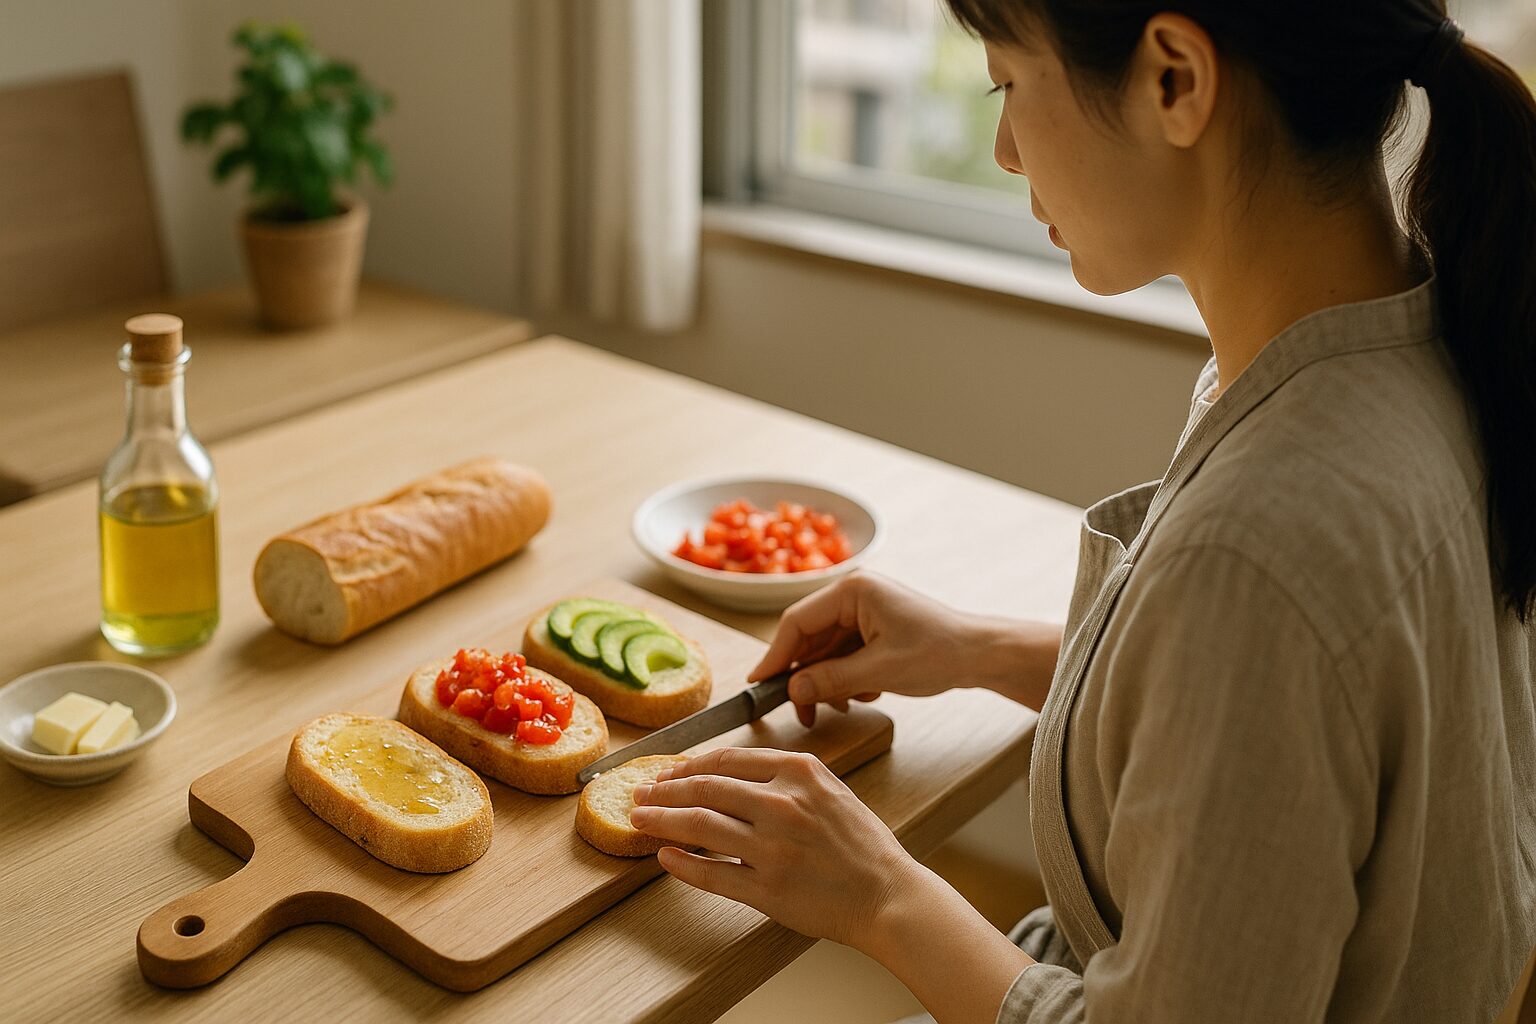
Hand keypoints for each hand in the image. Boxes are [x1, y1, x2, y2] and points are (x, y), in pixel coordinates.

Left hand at [629, 746, 920, 950]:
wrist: (888, 894)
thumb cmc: (862, 845)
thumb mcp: (829, 790)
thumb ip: (785, 777)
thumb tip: (728, 775)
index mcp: (800, 772)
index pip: (726, 760)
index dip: (687, 766)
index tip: (666, 772)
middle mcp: (784, 804)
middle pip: (705, 789)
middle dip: (663, 791)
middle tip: (640, 794)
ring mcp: (773, 848)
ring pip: (699, 826)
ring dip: (662, 821)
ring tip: (641, 820)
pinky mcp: (768, 890)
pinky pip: (712, 874)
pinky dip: (682, 865)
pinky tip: (666, 859)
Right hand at [750, 572, 1061, 721]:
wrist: (981, 656)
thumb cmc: (938, 652)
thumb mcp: (879, 672)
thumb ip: (831, 679)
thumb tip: (792, 689)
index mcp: (852, 590)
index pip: (796, 622)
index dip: (775, 656)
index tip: (759, 685)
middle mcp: (853, 595)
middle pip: (808, 638)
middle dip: (805, 676)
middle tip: (801, 710)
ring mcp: (862, 612)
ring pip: (824, 651)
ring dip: (827, 682)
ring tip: (840, 706)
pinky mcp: (871, 629)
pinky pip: (842, 655)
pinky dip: (845, 679)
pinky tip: (864, 694)